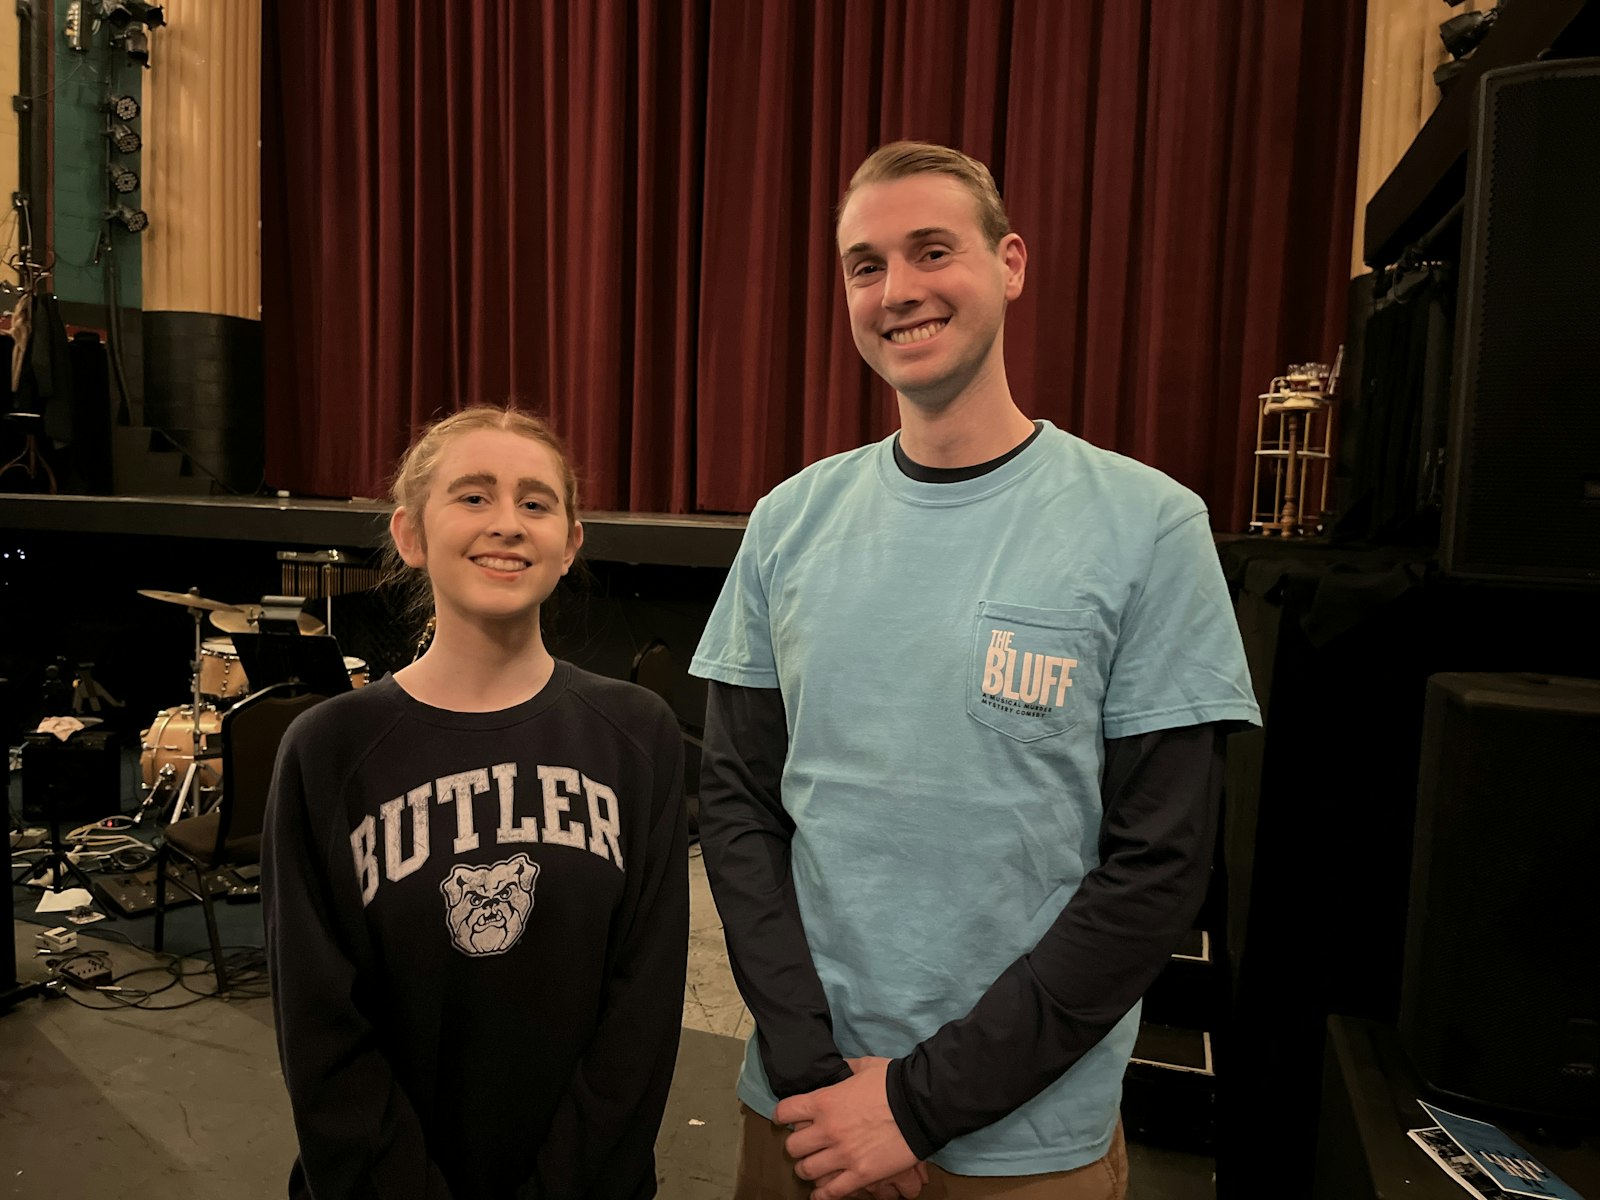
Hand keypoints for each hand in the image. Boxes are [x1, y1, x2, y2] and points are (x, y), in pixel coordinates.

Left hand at [774, 1057, 921, 1199]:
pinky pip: (832, 1192)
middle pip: (793, 1147)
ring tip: (813, 1167)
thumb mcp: (864, 1066)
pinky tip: (820, 1193)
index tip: (786, 1119)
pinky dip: (822, 1194)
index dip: (783, 1116)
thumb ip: (846, 1069)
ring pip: (807, 1170)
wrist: (919, 1105)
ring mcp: (843, 1155)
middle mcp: (827, 1130)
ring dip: (807, 1169)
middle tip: (805, 1145)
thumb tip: (841, 1068)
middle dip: (796, 1146)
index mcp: (824, 1102)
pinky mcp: (860, 1175)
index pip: (785, 1112)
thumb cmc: (892, 1082)